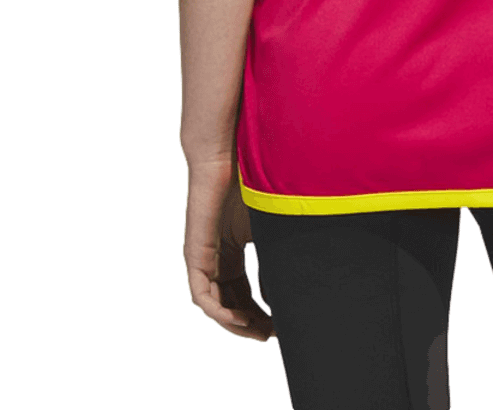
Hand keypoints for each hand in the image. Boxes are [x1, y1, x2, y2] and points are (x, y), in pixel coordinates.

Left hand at [182, 155, 275, 341]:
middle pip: (231, 306)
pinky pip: (202, 297)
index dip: (262, 314)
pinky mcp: (194, 256)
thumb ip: (276, 255)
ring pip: (215, 307)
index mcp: (230, 255)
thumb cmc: (250, 183)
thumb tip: (299, 285)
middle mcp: (214, 262)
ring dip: (238, 325)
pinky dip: (220, 313)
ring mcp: (202, 261)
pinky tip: (241, 320)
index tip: (284, 324)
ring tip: (262, 332)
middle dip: (253, 325)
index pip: (244, 296)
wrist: (228, 157)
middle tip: (275, 335)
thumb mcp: (268, 229)